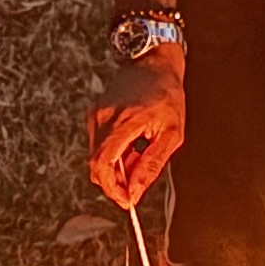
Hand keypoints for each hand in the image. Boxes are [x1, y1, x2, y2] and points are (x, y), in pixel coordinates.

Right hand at [88, 52, 186, 208]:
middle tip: (136, 184)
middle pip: (97, 165)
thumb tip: (135, 192)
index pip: (104, 164)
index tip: (127, 202)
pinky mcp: (93, 114)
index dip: (112, 189)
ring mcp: (96, 115)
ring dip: (116, 167)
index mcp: (126, 121)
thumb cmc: (167, 96)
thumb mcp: (171, 133)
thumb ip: (152, 165)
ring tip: (140, 153)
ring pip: (97, 157)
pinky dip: (112, 154)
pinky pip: (97, 145)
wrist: (152, 63)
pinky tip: (132, 144)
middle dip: (115, 182)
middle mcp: (105, 118)